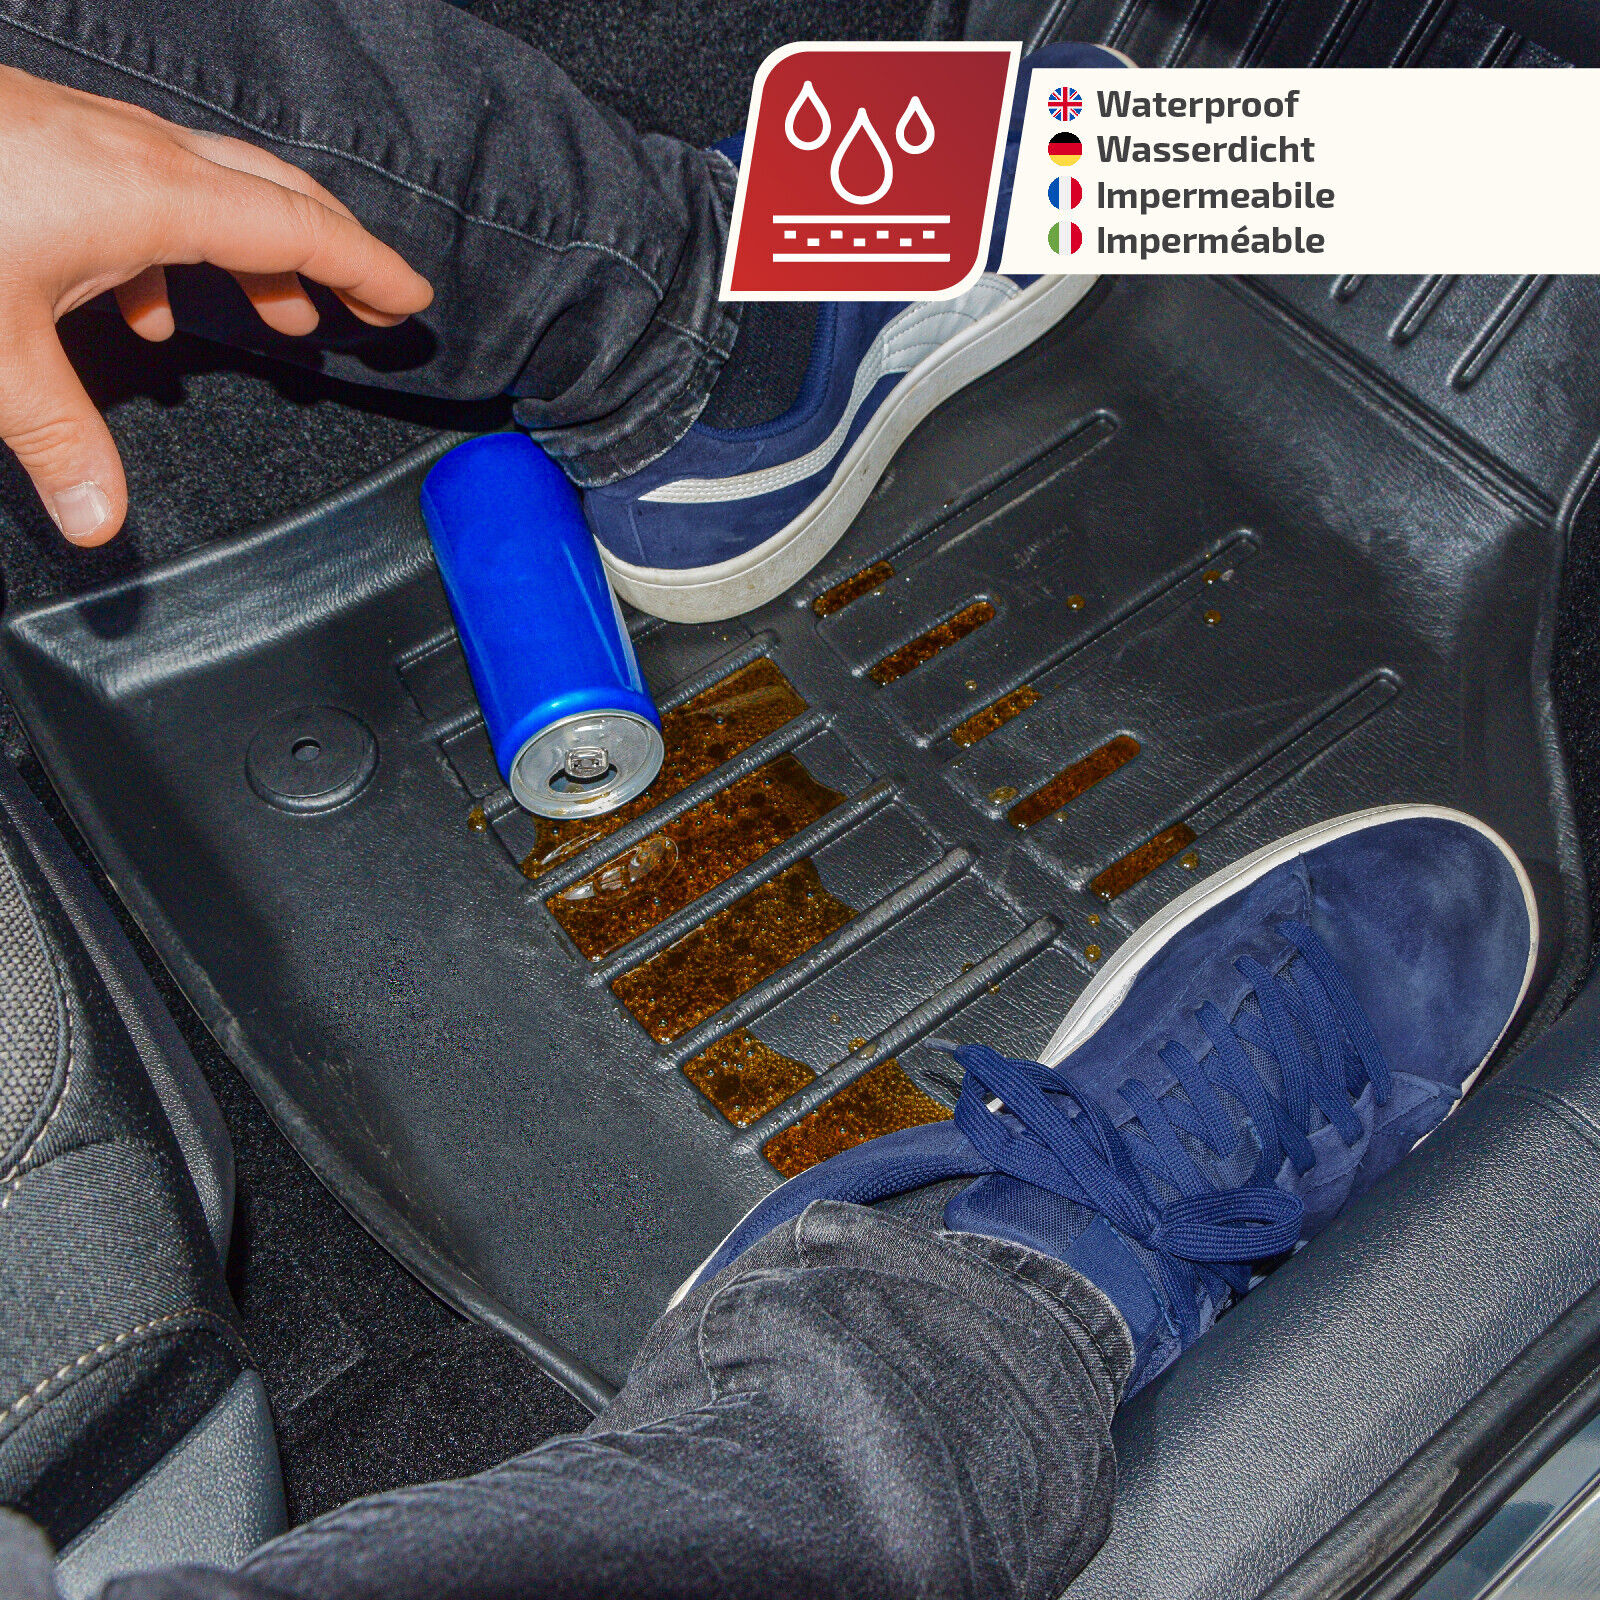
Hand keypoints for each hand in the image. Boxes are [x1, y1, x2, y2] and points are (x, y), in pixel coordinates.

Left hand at [0, 65, 433, 544]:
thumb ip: (60, 440)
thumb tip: (99, 521)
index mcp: (147, 195)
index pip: (294, 228)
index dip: (363, 267)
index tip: (409, 300)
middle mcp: (130, 155)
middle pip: (270, 193)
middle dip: (332, 251)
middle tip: (371, 304)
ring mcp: (85, 140)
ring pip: (206, 188)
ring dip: (253, 252)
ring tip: (280, 317)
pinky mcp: (42, 145)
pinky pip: (140, 190)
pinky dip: (170, 249)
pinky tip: (139, 308)